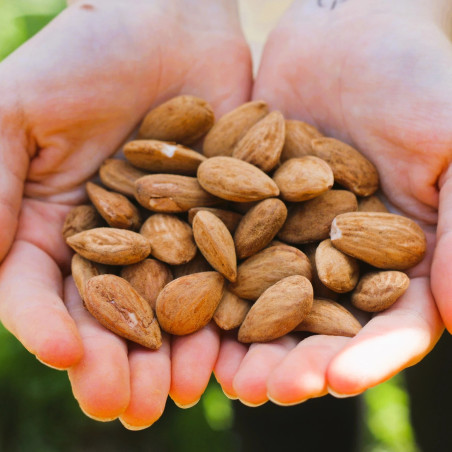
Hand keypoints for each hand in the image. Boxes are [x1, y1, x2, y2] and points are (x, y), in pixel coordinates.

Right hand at [0, 0, 250, 427]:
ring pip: (164, 307)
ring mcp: (169, 234)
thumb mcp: (15, 113)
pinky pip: (219, 275)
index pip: (39, 291)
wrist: (168, 25)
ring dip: (166, 355)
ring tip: (173, 394)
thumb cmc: (86, 57)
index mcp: (55, 223)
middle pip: (107, 314)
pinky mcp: (219, 221)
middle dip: (112, 361)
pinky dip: (219, 313)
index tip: (65, 357)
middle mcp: (113, 240)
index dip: (48, 327)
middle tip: (124, 409)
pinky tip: (223, 349)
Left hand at [214, 0, 446, 405]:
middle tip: (264, 391)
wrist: (349, 35)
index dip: (368, 357)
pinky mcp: (249, 210)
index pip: (390, 323)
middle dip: (295, 362)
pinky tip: (190, 313)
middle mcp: (342, 256)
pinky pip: (230, 254)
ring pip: (269, 303)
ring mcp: (292, 236)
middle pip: (321, 326)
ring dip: (248, 342)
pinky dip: (213, 286)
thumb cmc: (417, 79)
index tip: (338, 380)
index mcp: (400, 254)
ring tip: (225, 375)